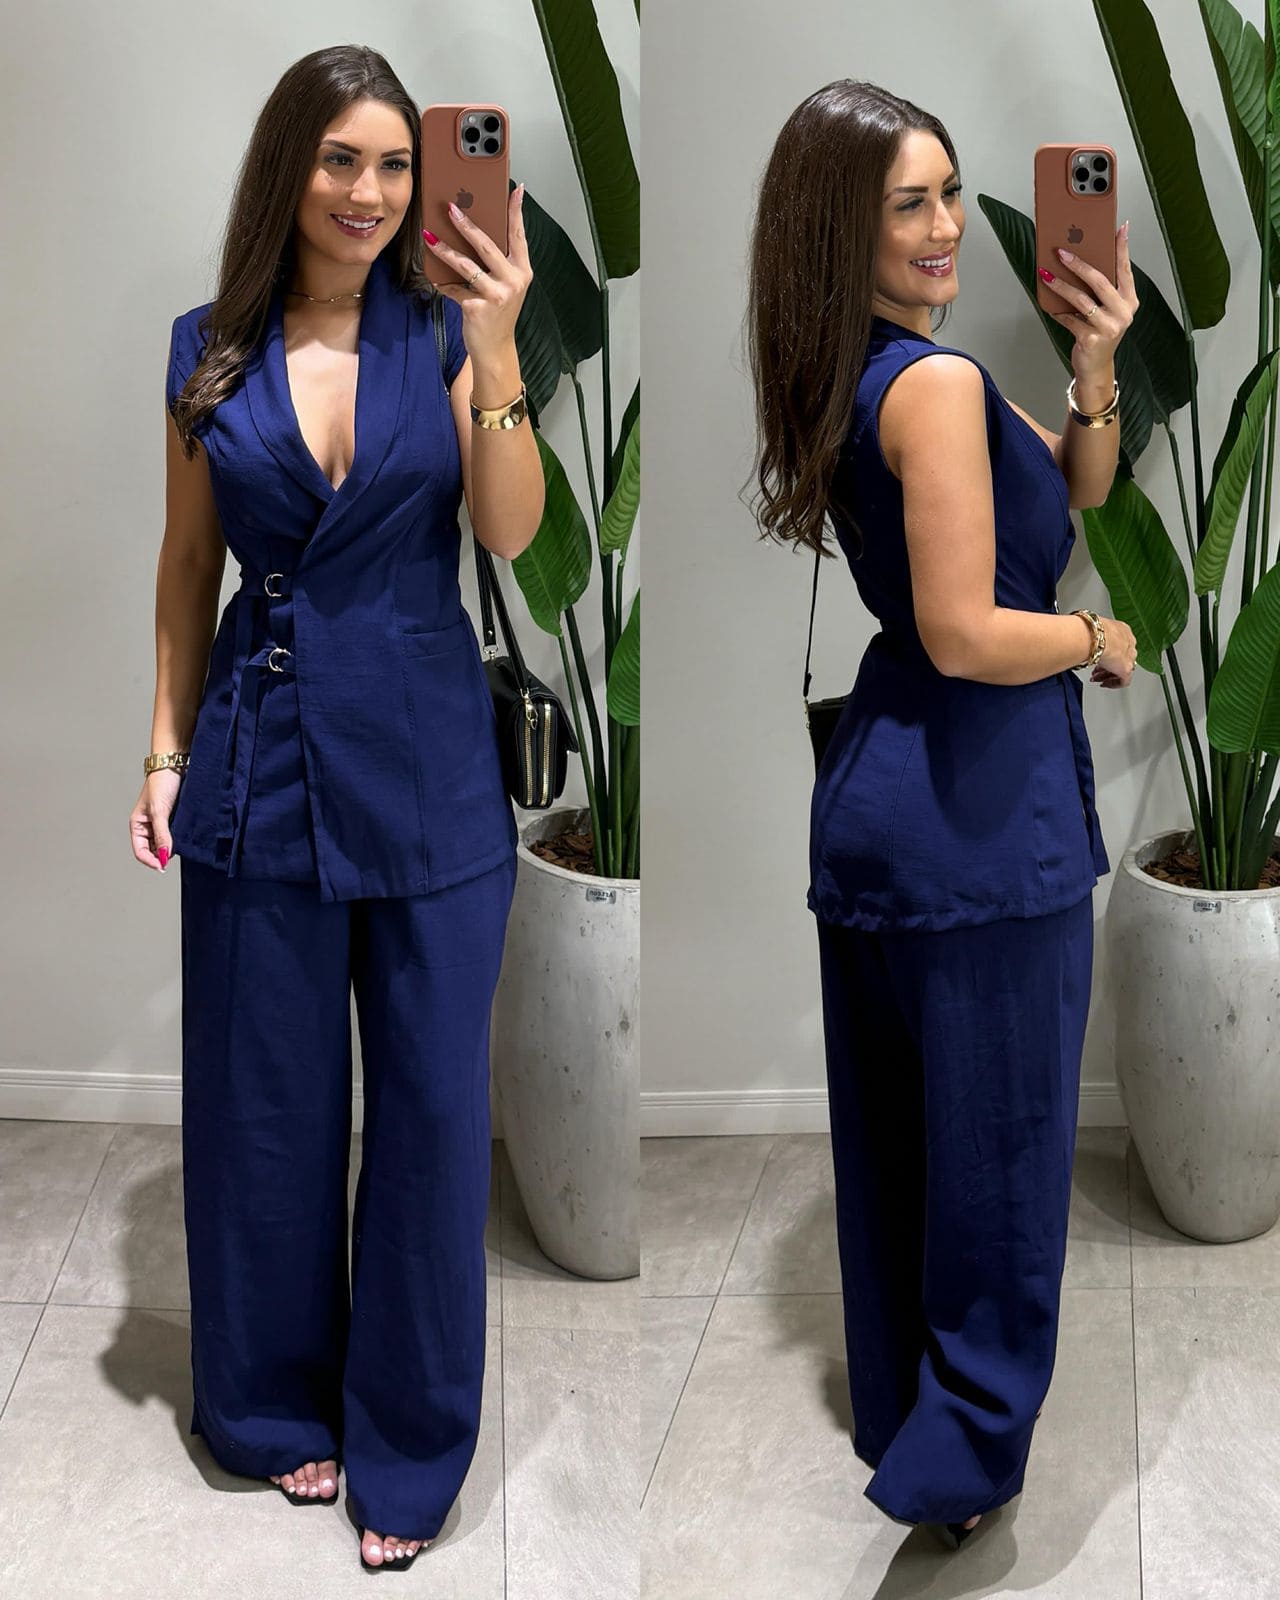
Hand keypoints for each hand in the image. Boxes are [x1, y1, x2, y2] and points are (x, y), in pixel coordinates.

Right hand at [130, 770, 179, 870]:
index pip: (140, 852)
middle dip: (163, 855)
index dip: (151, 861)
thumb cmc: (161, 784)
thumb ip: (162, 835)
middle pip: (154, 851)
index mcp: (137, 825)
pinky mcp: (175, 820)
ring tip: (182, 843)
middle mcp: (148, 827)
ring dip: (173, 847)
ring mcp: (162, 824)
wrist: (176, 765)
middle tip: (176, 854)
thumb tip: (165, 856)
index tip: (163, 865)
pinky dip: (180, 840)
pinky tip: (186, 838)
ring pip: (166, 844)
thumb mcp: (159, 811)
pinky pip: (176, 836)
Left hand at [423, 183, 532, 367]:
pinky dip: (443, 284)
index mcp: (522, 271)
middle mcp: (513, 281)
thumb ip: (496, 263)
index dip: (517, 212)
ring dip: (445, 250)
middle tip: (451, 208)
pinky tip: (435, 279)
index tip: (516, 189)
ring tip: (429, 237)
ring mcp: (497, 295)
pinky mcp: (478, 308)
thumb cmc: (497, 314)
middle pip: (487, 245)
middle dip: (467, 225)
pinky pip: (455, 289)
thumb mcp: (504, 286)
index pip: (519, 235)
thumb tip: (473, 233)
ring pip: (466, 265)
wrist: (495, 349)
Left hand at [1041, 223, 1138, 384]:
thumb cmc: (1100, 334)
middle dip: (1079, 264)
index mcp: (1129, 301)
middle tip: (1062, 252)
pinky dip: (1056, 311)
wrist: (1096, 367)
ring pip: (1081, 299)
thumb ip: (1101, 291)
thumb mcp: (1107, 311)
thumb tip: (1079, 261)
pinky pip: (1069, 319)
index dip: (1122, 248)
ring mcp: (1109, 327)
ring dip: (1061, 285)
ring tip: (1046, 274)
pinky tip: (1047, 302)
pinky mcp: (1092, 339)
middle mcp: (1123, 312)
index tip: (1120, 228)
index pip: (1125, 269)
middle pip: (1100, 281)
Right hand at [1089, 614, 1136, 687]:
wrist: (1095, 637)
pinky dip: (1113, 684)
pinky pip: (1123, 681)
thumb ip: (1092, 636)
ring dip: (1108, 674)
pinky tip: (1104, 684)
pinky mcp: (1127, 669)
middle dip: (1107, 665)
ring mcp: (1130, 657)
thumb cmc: (1090, 631)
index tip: (1098, 656)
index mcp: (1122, 629)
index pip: (1118, 643)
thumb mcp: (1092, 630)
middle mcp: (1129, 642)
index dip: (1107, 652)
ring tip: (1096, 678)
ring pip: (1122, 669)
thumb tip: (1081, 639)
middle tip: (1096, 670)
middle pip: (1120, 657)